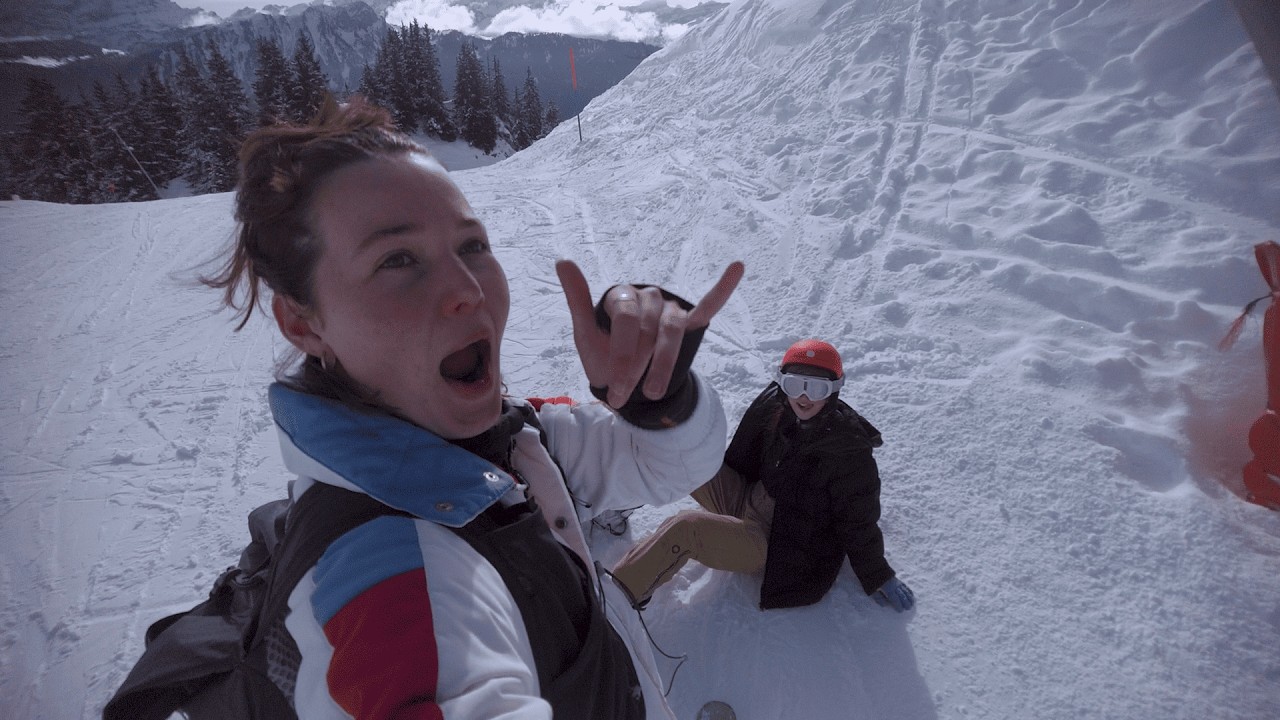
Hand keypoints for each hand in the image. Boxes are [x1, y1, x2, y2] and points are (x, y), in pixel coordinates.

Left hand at [555, 260, 743, 408]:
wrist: (620, 383)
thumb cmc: (602, 357)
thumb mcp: (585, 334)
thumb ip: (578, 299)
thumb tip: (563, 260)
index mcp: (621, 295)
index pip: (626, 318)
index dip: (621, 353)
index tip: (614, 387)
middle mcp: (648, 297)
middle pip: (649, 328)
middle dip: (637, 365)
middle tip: (625, 395)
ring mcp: (670, 309)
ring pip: (673, 331)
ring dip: (663, 363)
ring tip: (653, 393)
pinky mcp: (689, 323)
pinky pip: (707, 307)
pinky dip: (722, 290)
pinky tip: (736, 268)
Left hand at [873, 577, 914, 611]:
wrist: (872, 566)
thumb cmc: (870, 578)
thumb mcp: (871, 589)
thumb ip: (878, 598)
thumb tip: (885, 605)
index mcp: (888, 588)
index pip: (895, 599)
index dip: (898, 605)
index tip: (900, 611)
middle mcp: (894, 585)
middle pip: (902, 595)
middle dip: (906, 602)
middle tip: (908, 609)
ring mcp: (896, 581)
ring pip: (905, 590)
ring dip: (909, 597)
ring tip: (912, 604)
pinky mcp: (897, 579)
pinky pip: (905, 586)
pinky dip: (908, 590)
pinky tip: (910, 594)